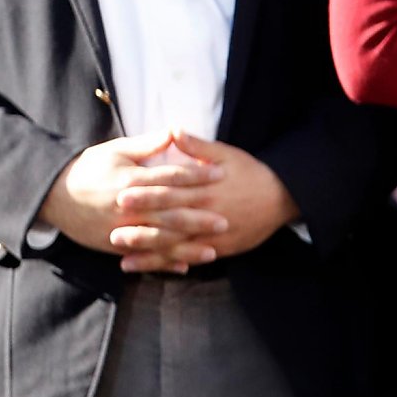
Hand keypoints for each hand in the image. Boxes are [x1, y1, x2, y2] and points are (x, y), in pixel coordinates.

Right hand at [40, 132, 228, 265]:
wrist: (52, 195)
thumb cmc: (88, 169)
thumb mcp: (115, 151)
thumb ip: (147, 144)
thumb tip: (175, 130)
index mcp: (129, 181)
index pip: (170, 177)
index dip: (197, 175)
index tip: (221, 174)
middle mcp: (126, 207)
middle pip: (168, 213)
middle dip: (198, 218)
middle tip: (225, 220)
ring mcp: (119, 229)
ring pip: (158, 240)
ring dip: (186, 247)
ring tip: (213, 251)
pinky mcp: (112, 245)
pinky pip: (142, 256)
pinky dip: (163, 262)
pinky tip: (185, 266)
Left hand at [112, 134, 299, 270]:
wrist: (283, 197)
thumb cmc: (252, 173)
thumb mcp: (228, 154)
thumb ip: (199, 147)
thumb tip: (173, 130)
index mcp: (207, 188)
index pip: (172, 191)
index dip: (146, 194)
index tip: (122, 195)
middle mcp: (208, 213)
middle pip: (171, 221)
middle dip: (141, 226)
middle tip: (113, 230)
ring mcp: (214, 234)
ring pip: (177, 244)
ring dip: (148, 250)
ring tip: (121, 252)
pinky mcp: (220, 249)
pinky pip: (190, 258)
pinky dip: (167, 264)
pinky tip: (146, 266)